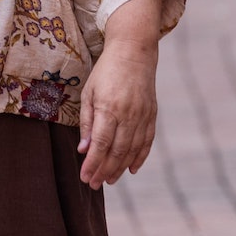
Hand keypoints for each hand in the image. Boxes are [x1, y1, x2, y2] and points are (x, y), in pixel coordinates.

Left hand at [78, 27, 159, 187]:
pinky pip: (147, 141)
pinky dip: (140, 157)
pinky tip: (132, 169)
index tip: (85, 178)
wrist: (134, 51)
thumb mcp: (89, 92)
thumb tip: (83, 149)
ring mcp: (142, 115)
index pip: (100, 144)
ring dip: (120, 168)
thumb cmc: (106, 71)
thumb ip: (87, 122)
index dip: (92, 164)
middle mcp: (128, 114)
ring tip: (110, 180)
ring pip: (132, 150)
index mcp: (109, 108)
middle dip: (104, 171)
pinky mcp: (152, 114)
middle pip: (116, 151)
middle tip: (94, 184)